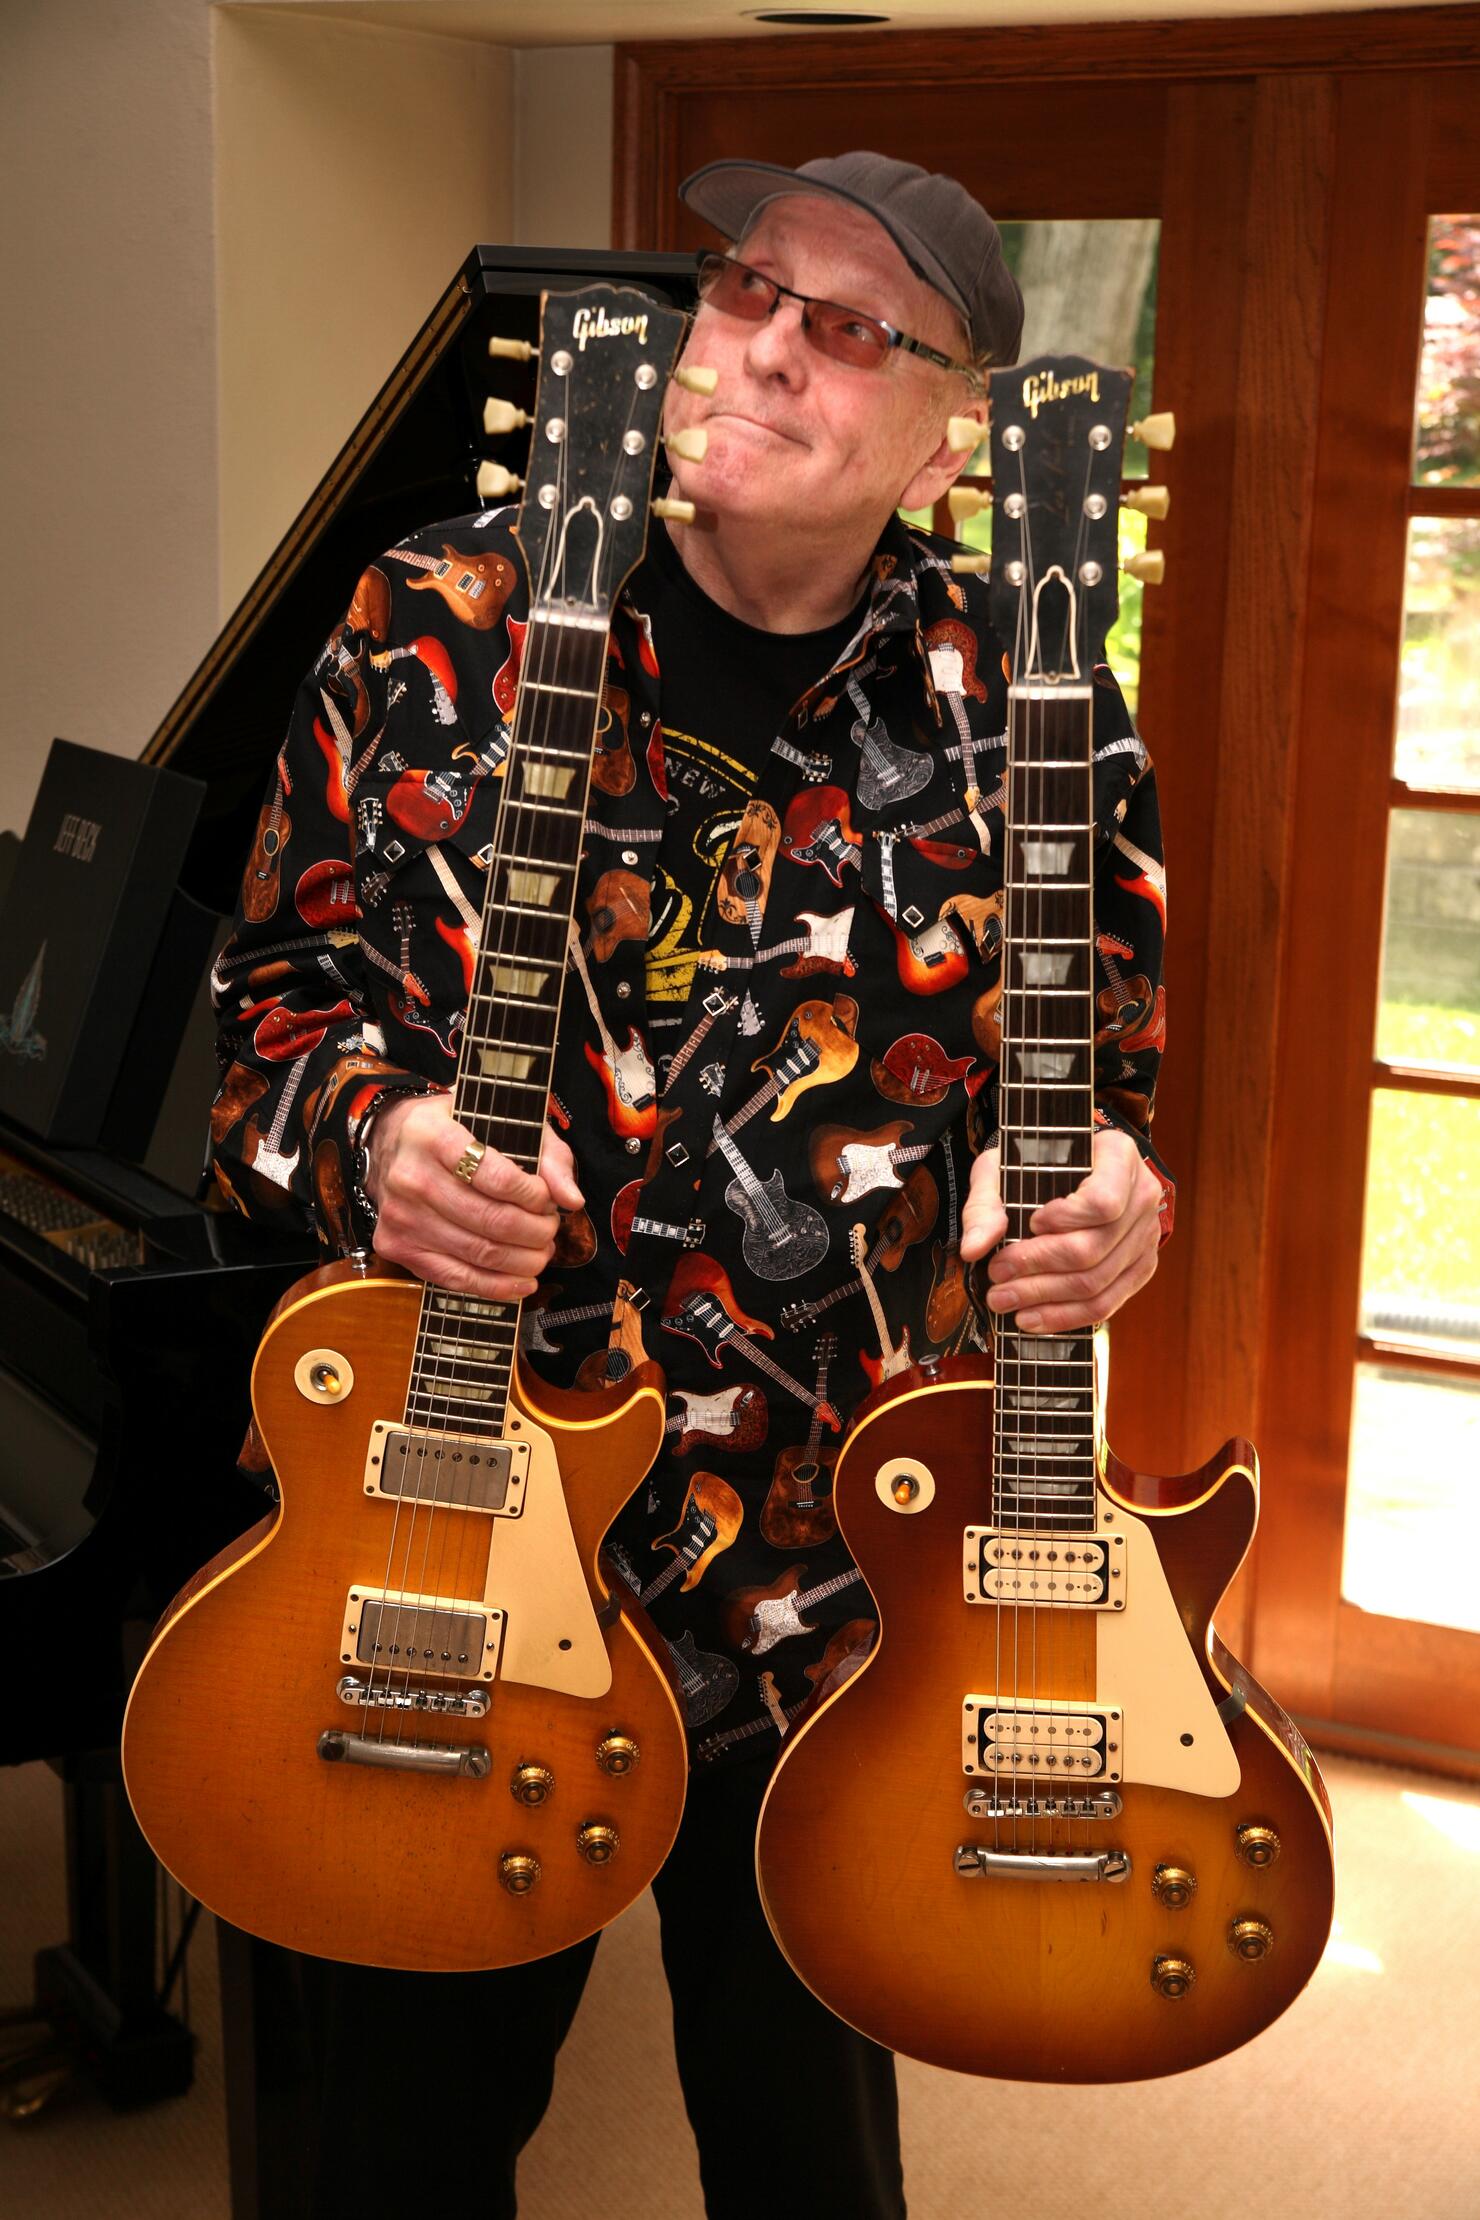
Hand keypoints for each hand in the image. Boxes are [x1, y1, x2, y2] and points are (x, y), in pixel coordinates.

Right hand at [363, 1094, 582, 1299]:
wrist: (395, 1141)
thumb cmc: (459, 1128)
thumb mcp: (505, 1122)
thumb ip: (546, 1155)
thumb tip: (573, 1200)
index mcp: (432, 1135)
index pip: (496, 1177)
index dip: (533, 1195)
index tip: (545, 1198)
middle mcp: (410, 1177)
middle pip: (491, 1221)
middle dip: (536, 1231)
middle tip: (550, 1227)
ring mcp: (401, 1216)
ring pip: (480, 1253)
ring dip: (525, 1260)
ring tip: (542, 1251)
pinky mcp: (398, 1246)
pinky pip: (456, 1278)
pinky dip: (498, 1286)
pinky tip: (523, 1281)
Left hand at [959, 1125, 1163, 1332]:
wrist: (1072, 1174)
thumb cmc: (1035, 1166)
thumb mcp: (1003, 1168)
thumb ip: (986, 1205)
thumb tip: (973, 1250)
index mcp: (1118, 1156)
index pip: (1103, 1201)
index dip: (1065, 1219)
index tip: (1031, 1223)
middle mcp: (1142, 1196)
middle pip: (1093, 1248)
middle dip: (1037, 1267)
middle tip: (996, 1276)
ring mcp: (1146, 1236)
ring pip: (1097, 1283)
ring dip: (1044, 1298)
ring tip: (1003, 1300)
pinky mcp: (1140, 1268)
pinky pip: (1106, 1304)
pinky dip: (1064, 1317)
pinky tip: (1030, 1318)